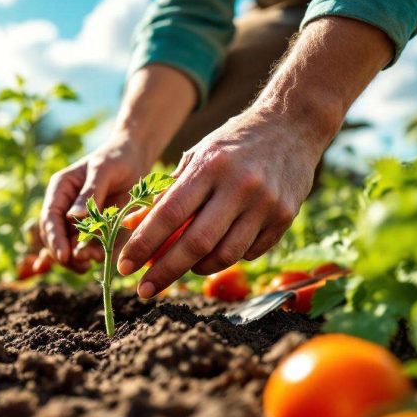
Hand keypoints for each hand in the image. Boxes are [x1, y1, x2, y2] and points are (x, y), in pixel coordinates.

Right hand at [39, 139, 152, 270]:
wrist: (135, 160)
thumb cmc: (116, 158)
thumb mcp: (103, 170)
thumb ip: (90, 193)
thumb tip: (73, 217)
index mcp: (60, 191)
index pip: (50, 218)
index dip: (54, 238)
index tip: (63, 255)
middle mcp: (65, 208)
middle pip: (56, 238)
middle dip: (66, 253)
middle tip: (82, 263)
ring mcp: (79, 221)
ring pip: (70, 247)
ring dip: (78, 258)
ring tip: (94, 260)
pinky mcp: (95, 230)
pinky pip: (89, 248)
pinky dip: (92, 256)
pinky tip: (99, 258)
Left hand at [118, 107, 327, 297]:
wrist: (292, 124)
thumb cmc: (233, 142)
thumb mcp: (196, 156)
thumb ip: (166, 192)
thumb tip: (132, 227)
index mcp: (210, 166)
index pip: (168, 214)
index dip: (143, 244)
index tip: (124, 266)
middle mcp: (239, 186)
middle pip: (195, 243)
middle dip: (164, 271)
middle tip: (144, 291)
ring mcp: (265, 204)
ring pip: (225, 255)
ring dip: (197, 269)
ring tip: (182, 267)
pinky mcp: (285, 217)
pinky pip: (249, 252)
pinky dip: (227, 257)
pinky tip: (217, 251)